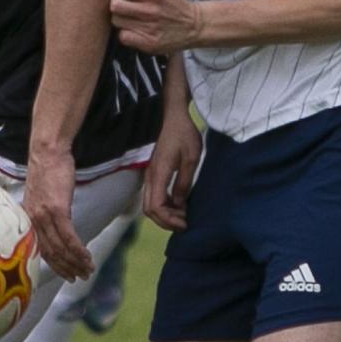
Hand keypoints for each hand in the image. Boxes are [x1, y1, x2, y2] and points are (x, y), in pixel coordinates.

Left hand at [22, 145, 92, 281]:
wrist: (47, 151)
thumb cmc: (47, 169)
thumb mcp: (41, 195)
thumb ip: (46, 212)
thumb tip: (56, 223)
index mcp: (28, 218)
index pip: (41, 250)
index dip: (55, 265)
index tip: (67, 274)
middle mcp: (33, 220)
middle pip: (51, 253)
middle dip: (67, 269)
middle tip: (81, 277)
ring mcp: (44, 216)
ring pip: (61, 248)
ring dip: (76, 262)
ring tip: (89, 269)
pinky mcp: (58, 209)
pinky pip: (69, 237)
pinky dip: (79, 250)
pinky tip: (87, 257)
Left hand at [110, 0, 203, 54]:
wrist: (193, 26)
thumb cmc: (173, 6)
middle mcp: (151, 10)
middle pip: (115, 5)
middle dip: (116, 3)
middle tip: (122, 5)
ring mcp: (149, 28)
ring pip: (116, 21)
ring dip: (120, 19)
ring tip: (129, 18)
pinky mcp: (148, 43)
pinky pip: (123, 37)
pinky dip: (125, 33)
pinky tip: (132, 30)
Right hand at [143, 108, 201, 230]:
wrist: (173, 116)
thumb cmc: (184, 134)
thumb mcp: (191, 159)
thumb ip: (183, 183)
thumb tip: (179, 205)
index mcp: (158, 173)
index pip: (155, 206)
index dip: (169, 220)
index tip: (185, 224)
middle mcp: (150, 176)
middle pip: (149, 210)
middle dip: (165, 222)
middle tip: (184, 225)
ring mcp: (150, 175)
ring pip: (149, 204)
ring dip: (164, 215)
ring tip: (183, 217)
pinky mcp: (154, 173)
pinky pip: (154, 196)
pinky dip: (164, 206)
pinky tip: (178, 206)